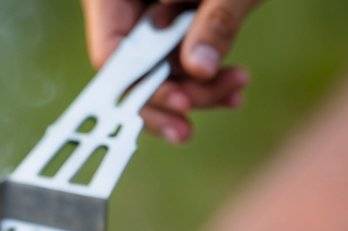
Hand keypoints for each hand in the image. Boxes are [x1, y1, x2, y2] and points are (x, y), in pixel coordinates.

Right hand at [80, 0, 261, 140]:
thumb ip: (214, 20)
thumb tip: (198, 69)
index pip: (111, 56)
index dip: (141, 89)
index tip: (179, 104)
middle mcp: (124, 5)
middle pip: (135, 73)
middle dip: (179, 94)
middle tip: (218, 99)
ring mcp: (145, 15)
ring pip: (159, 73)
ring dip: (201, 90)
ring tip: (237, 85)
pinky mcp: (169, 23)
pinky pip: (177, 62)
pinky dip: (207, 77)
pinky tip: (233, 82)